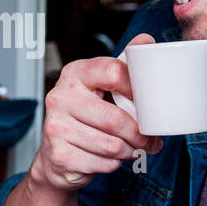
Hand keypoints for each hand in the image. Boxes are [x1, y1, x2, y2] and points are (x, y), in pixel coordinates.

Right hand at [29, 33, 161, 190]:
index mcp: (75, 73)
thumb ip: (123, 64)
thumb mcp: (101, 86)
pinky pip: (103, 163)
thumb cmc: (84, 117)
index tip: (148, 103)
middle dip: (139, 134)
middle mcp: (60, 97)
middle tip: (150, 140)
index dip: (137, 90)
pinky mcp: (60, 155)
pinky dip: (114, 165)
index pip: (114, 72)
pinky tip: (109, 158)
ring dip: (128, 151)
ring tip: (130, 148)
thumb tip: (146, 40)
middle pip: (115, 118)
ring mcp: (56, 127)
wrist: (56, 155)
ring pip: (111, 145)